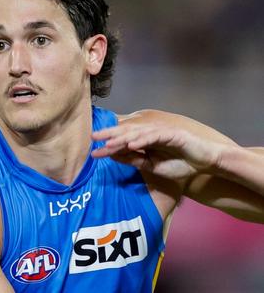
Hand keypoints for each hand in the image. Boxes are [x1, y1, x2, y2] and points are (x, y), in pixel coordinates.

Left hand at [91, 123, 223, 180]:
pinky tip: (132, 143)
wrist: (206, 163)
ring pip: (138, 133)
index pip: (123, 142)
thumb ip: (135, 160)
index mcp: (145, 141)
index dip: (108, 146)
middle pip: (127, 132)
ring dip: (123, 137)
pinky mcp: (173, 134)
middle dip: (109, 134)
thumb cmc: (181, 165)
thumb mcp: (153, 167)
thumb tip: (113, 156)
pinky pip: (155, 136)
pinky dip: (143, 139)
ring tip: (109, 142)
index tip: (94, 152)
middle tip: (93, 137)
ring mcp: (162, 132)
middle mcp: (151, 133)